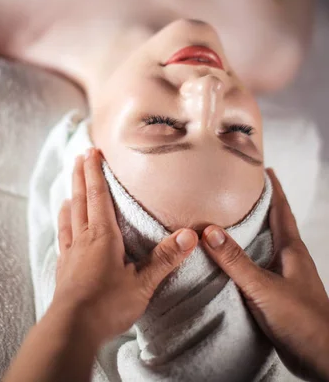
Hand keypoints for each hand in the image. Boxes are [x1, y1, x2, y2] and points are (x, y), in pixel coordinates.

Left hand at [52, 148, 197, 344]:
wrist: (71, 330)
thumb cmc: (107, 305)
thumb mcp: (142, 282)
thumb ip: (165, 258)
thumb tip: (190, 235)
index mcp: (103, 236)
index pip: (99, 196)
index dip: (96, 172)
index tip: (92, 151)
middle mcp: (84, 238)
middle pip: (81, 199)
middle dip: (81, 176)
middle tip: (79, 156)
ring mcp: (70, 253)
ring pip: (70, 215)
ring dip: (71, 195)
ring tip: (70, 183)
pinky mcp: (63, 268)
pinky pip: (63, 236)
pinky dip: (64, 222)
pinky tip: (63, 222)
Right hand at [202, 169, 328, 381]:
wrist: (322, 360)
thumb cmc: (302, 321)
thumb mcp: (264, 288)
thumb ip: (236, 260)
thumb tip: (209, 230)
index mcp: (291, 249)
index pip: (281, 209)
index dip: (272, 188)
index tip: (260, 168)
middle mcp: (289, 258)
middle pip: (273, 224)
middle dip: (257, 206)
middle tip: (235, 190)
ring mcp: (285, 277)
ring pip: (265, 246)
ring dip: (250, 231)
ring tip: (227, 219)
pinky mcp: (278, 295)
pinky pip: (258, 267)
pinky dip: (244, 257)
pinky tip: (230, 263)